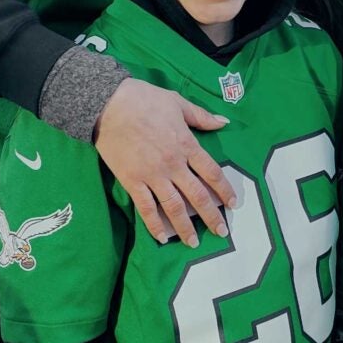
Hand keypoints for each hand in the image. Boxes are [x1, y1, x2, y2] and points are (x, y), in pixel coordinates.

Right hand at [94, 78, 236, 246]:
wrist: (109, 104)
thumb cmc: (144, 99)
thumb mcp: (177, 102)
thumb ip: (201, 116)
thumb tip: (224, 122)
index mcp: (187, 145)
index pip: (212, 172)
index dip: (225, 190)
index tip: (232, 204)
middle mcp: (173, 165)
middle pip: (198, 195)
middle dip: (211, 216)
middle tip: (221, 232)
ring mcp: (152, 175)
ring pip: (174, 207)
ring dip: (185, 227)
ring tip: (194, 242)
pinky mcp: (132, 181)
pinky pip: (146, 208)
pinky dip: (154, 224)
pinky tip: (162, 237)